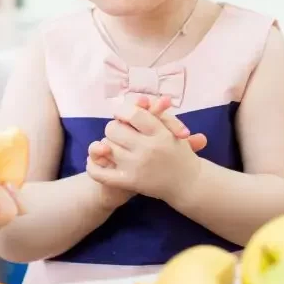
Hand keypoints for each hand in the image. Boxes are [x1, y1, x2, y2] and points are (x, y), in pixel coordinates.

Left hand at [85, 100, 202, 203]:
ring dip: (108, 144)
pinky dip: (93, 167)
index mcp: (160, 133)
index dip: (123, 111)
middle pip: (114, 128)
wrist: (189, 183)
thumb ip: (157, 113)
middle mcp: (148, 148)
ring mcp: (137, 166)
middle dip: (115, 128)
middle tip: (121, 132)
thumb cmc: (180, 152)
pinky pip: (102, 173)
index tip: (123, 114)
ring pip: (107, 147)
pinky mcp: (130, 182)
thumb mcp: (173, 129)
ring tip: (115, 146)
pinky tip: (95, 161)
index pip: (133, 113)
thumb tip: (140, 100)